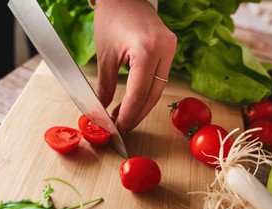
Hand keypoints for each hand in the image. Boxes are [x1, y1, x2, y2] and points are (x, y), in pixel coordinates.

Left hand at [93, 0, 176, 134]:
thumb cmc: (112, 18)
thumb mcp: (105, 56)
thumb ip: (104, 86)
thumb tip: (101, 110)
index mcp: (147, 49)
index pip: (138, 93)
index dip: (127, 114)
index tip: (117, 127)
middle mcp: (164, 49)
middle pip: (152, 95)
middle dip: (136, 114)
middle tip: (121, 127)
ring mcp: (170, 48)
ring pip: (158, 89)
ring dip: (142, 106)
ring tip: (125, 118)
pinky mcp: (170, 49)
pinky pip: (160, 78)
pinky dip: (147, 93)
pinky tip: (134, 102)